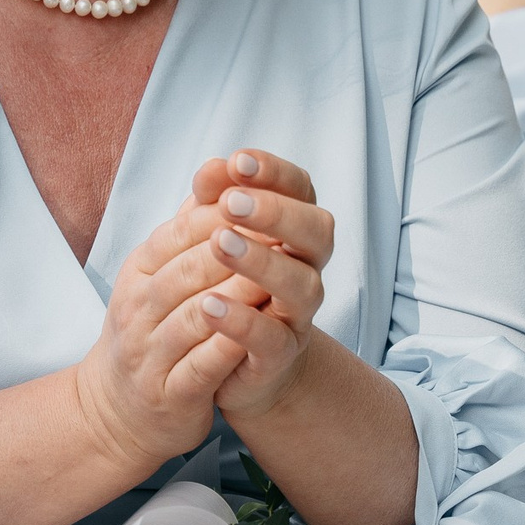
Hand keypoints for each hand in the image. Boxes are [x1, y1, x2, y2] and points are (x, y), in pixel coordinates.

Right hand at [74, 182, 265, 473]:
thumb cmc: (152, 330)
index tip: (265, 201)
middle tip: (282, 234)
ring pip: (196, 316)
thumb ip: (192, 226)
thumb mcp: (161, 273)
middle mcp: (136, 309)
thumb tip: (223, 169)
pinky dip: (232, 345)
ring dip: (238, 294)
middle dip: (236, 249)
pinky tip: (262, 330)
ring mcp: (150, 354)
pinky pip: (203, 366)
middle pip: (189, 269)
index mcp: (138, 271)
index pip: (178, 232)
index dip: (223, 214)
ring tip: (277, 278)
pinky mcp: (169, 395)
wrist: (118, 411)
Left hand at [184, 150, 335, 419]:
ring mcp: (298, 313)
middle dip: (276, 212)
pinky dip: (241, 320)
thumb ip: (214, 201)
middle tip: (232, 203)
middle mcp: (306, 267)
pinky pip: (271, 337)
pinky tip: (208, 304)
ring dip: (261, 260)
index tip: (237, 161)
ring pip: (301, 284)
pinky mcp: (280, 354)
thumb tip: (213, 168)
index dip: (274, 172)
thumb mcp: (215, 235)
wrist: (233, 363)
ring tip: (219, 243)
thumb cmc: (226, 284)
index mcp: (294, 229)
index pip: (300, 189)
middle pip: (316, 231)